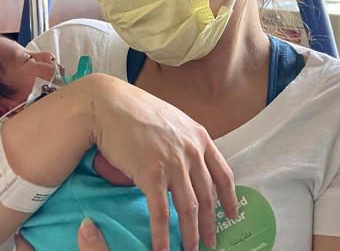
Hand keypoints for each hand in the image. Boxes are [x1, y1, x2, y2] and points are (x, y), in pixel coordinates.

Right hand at [83, 74, 237, 250]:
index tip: (231, 215)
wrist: (107, 104)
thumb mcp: (170, 120)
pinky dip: (163, 235)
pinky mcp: (152, 174)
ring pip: (189, 209)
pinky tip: (162, 249)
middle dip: (210, 224)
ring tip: (190, 250)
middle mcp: (192, 151)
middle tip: (211, 242)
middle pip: (208, 196)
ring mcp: (174, 163)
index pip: (223, 174)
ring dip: (191, 235)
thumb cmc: (134, 109)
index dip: (229, 198)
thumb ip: (183, 140)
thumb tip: (184, 159)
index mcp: (199, 137)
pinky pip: (161, 213)